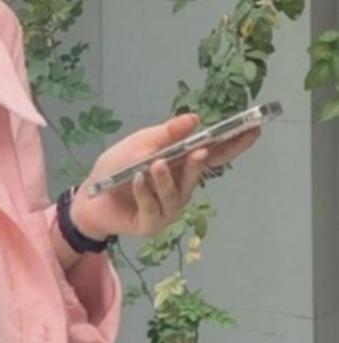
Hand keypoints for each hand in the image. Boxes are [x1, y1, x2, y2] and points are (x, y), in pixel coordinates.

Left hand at [69, 111, 261, 245]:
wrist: (90, 196)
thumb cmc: (117, 167)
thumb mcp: (140, 143)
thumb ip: (166, 134)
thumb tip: (195, 118)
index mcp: (181, 165)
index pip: (213, 154)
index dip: (233, 144)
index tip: (253, 130)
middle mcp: (180, 188)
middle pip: (199, 175)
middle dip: (200, 164)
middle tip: (199, 151)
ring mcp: (168, 209)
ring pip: (177, 195)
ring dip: (166, 179)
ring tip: (154, 165)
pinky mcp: (151, 224)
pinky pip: (153, 208)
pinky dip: (144, 192)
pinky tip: (137, 180)